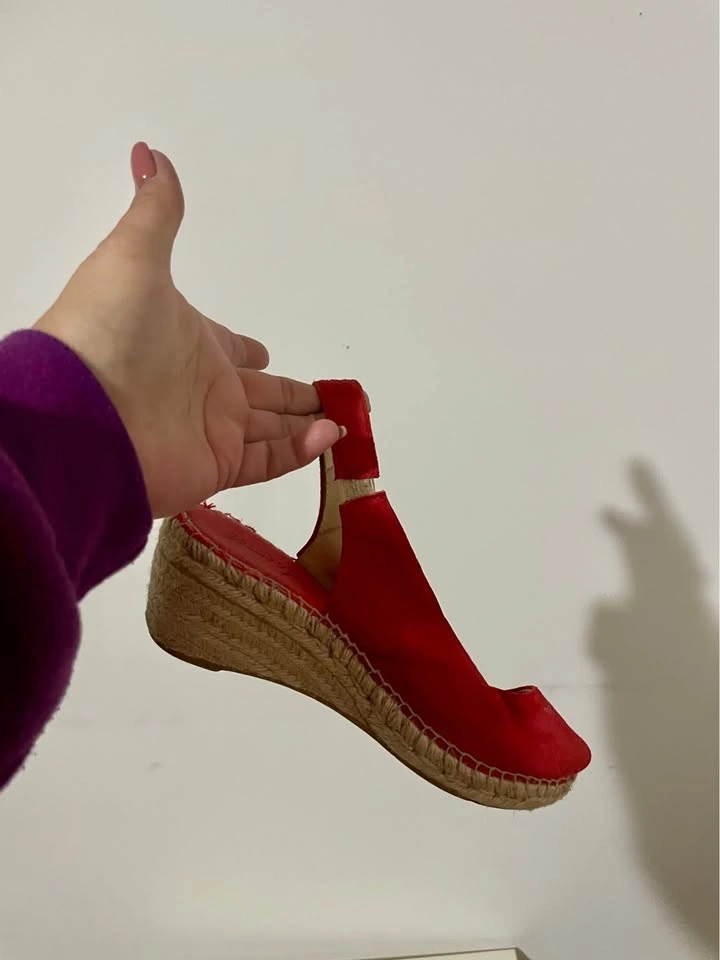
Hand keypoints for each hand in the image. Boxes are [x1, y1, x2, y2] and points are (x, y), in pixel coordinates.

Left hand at [35, 143, 342, 517]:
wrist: (81, 413)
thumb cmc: (106, 329)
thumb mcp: (133, 256)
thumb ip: (156, 211)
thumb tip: (150, 152)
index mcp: (188, 340)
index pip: (228, 348)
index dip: (247, 350)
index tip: (267, 353)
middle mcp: (200, 387)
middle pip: (259, 394)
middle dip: (292, 395)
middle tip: (330, 396)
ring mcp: (208, 429)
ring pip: (270, 430)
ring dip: (306, 425)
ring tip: (345, 420)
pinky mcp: (216, 466)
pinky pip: (269, 460)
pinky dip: (301, 452)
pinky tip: (331, 436)